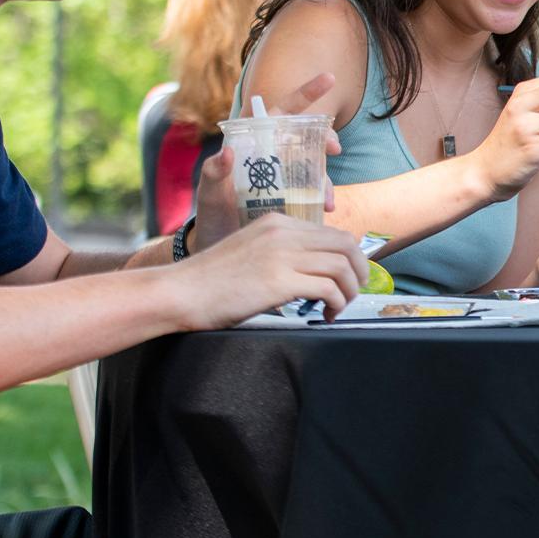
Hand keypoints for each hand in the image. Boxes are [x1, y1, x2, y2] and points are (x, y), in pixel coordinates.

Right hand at [168, 212, 366, 326]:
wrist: (180, 292)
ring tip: (337, 307)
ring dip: (349, 291)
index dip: (350, 256)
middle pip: (346, 245)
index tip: (349, 276)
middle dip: (359, 271)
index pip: (333, 233)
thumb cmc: (212, 281)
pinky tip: (325, 315)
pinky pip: (328, 288)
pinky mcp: (279, 281)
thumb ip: (282, 252)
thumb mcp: (252, 251)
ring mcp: (282, 255)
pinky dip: (336, 303)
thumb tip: (316, 269)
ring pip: (342, 266)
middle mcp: (283, 233)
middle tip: (353, 292)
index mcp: (277, 222)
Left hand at [190, 73, 343, 251]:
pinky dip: (323, 198)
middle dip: (325, 138)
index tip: (330, 79)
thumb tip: (227, 151)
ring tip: (326, 199)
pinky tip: (325, 209)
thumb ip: (214, 171)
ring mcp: (285, 177)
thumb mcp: (209, 191)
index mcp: (253, 143)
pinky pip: (314, 193)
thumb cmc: (210, 212)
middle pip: (305, 137)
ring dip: (326, 178)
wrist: (218, 245)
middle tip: (333, 148)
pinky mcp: (293, 199)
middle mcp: (272, 156)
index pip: (279, 110)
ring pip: (314, 166)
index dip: (305, 93)